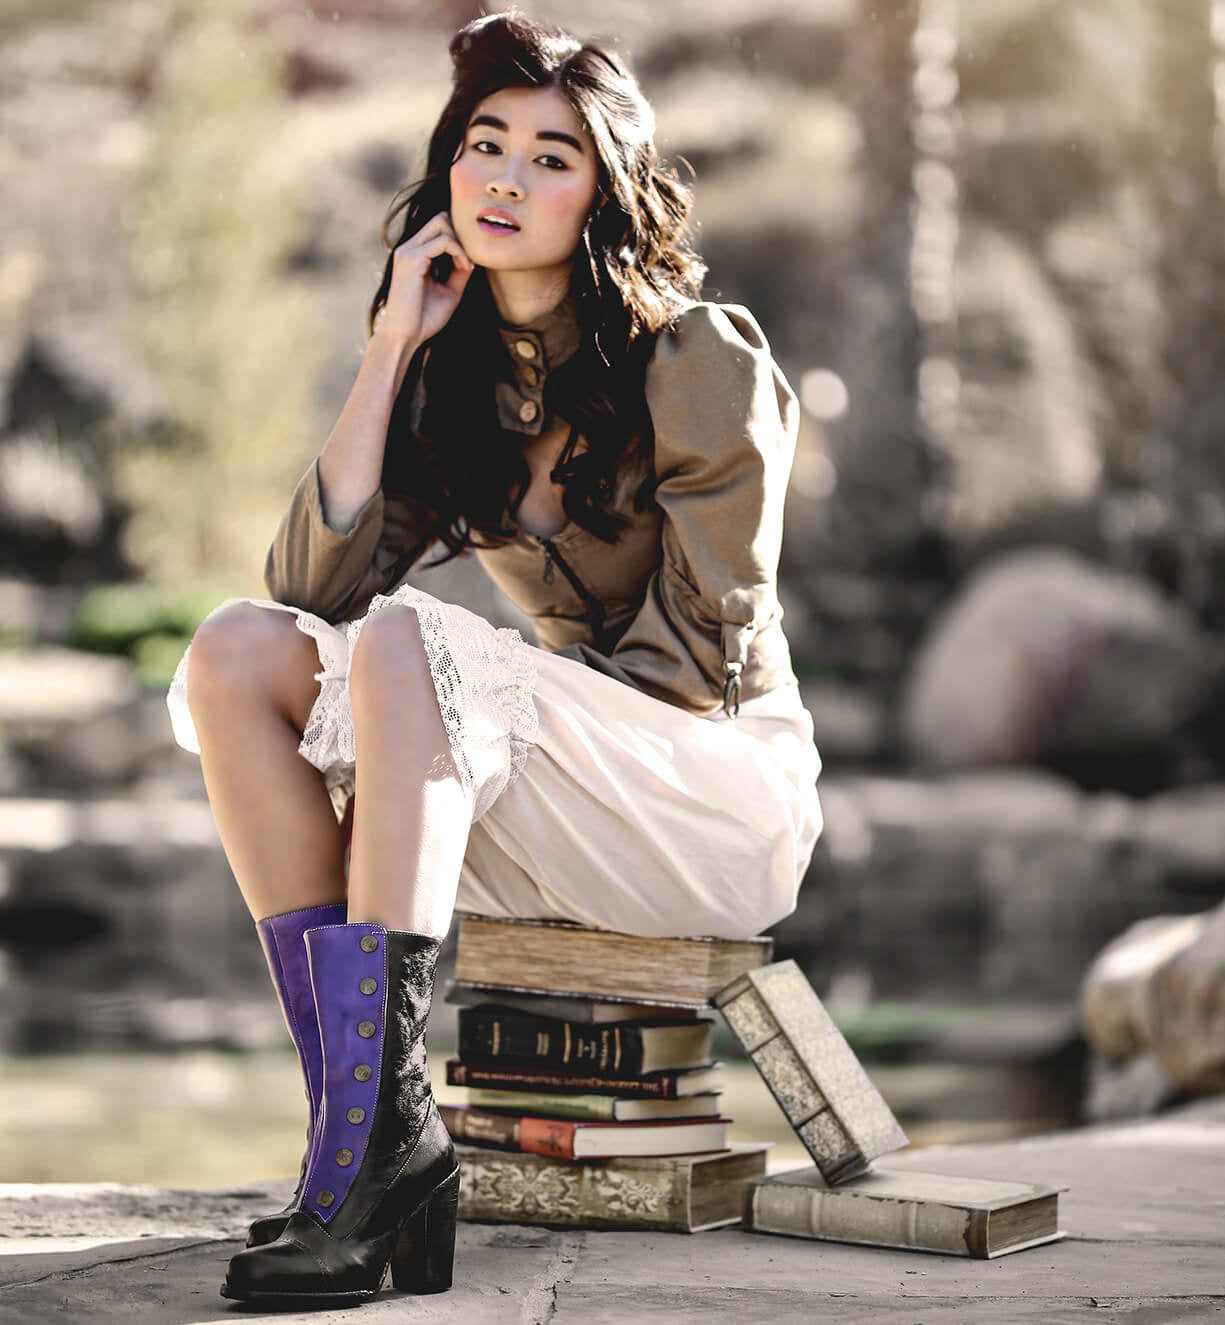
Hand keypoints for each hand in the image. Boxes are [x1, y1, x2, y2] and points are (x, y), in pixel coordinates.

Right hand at [373, 211, 473, 350]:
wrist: (405, 336)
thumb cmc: (424, 318)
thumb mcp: (449, 291)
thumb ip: (459, 271)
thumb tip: (473, 257)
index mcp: (414, 253)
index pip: (439, 226)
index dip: (459, 240)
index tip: (469, 263)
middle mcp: (408, 247)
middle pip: (440, 218)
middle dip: (460, 235)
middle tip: (469, 260)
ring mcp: (408, 251)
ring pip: (441, 223)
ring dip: (461, 243)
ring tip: (467, 266)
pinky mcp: (412, 259)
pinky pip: (443, 241)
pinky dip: (459, 252)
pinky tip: (464, 268)